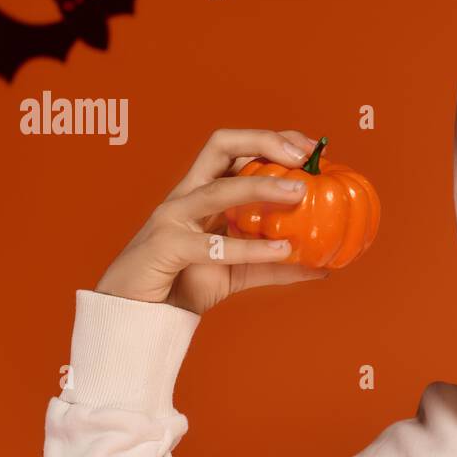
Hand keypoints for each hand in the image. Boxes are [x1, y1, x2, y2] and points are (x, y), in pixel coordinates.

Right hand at [96, 128, 329, 314]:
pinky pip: (212, 246)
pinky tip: (283, 250)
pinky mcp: (165, 248)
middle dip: (264, 141)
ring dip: (262, 187)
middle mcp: (185, 196)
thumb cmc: (182, 284)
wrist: (136, 316)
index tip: (311, 149)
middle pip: (221, 146)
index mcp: (200, 191)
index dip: (272, 140)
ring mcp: (172, 219)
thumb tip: (320, 268)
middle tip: (304, 156)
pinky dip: (250, 247)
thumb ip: (274, 266)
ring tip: (300, 192)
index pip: (235, 149)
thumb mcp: (237, 272)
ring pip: (218, 190)